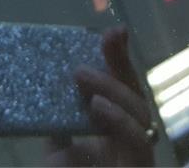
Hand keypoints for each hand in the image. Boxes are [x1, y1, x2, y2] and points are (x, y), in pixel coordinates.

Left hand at [46, 27, 155, 166]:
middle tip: (110, 36)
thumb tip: (47, 88)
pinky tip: (98, 105)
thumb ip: (58, 125)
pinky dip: (120, 119)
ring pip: (140, 110)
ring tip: (82, 73)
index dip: (120, 60)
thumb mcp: (58, 151)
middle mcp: (132, 136)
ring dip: (113, 87)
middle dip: (122, 61)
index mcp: (116, 128)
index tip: (113, 33)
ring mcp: (139, 152)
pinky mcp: (141, 165)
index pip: (122, 87)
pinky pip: (139, 139)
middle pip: (134, 91)